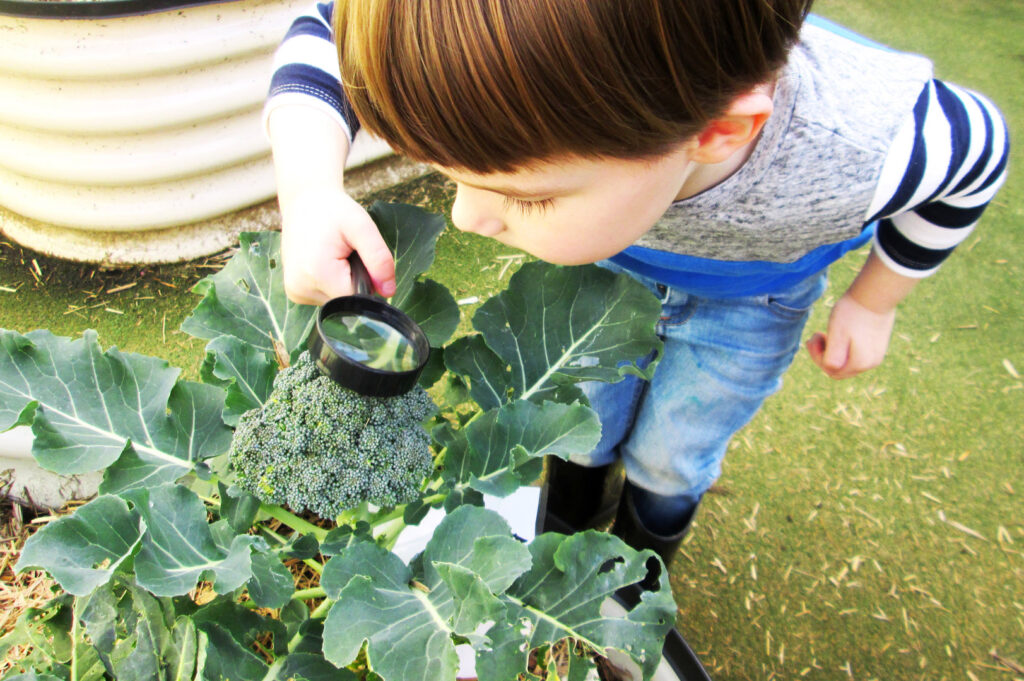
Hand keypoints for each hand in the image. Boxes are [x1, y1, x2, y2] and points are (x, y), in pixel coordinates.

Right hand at [279, 189, 395, 304]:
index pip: (358, 298)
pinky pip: (325, 296)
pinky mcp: (295, 292)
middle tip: (347, 253)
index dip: (367, 281)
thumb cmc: (334, 211)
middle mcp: (301, 288)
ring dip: (343, 282)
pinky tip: (326, 262)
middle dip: (354, 280)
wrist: (304, 201)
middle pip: (347, 301)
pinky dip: (332, 283)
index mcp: (318, 274)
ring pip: (337, 301)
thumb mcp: (362, 227)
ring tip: (335, 255)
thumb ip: (379, 258)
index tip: (360, 257)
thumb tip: (389, 291)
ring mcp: (296, 293)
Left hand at [805, 293, 895, 379]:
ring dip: (834, 349)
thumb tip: (831, 369)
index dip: (818, 356)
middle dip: (824, 354)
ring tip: (828, 333)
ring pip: (847, 361)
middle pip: (839, 369)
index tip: (816, 335)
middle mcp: (871, 364)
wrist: (876, 294)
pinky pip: (856, 353)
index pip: (831, 371)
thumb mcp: (837, 335)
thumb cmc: (852, 313)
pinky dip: (845, 346)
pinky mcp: (878, 345)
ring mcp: (876, 355)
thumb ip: (832, 357)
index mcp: (860, 363)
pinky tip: (841, 331)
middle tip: (818, 334)